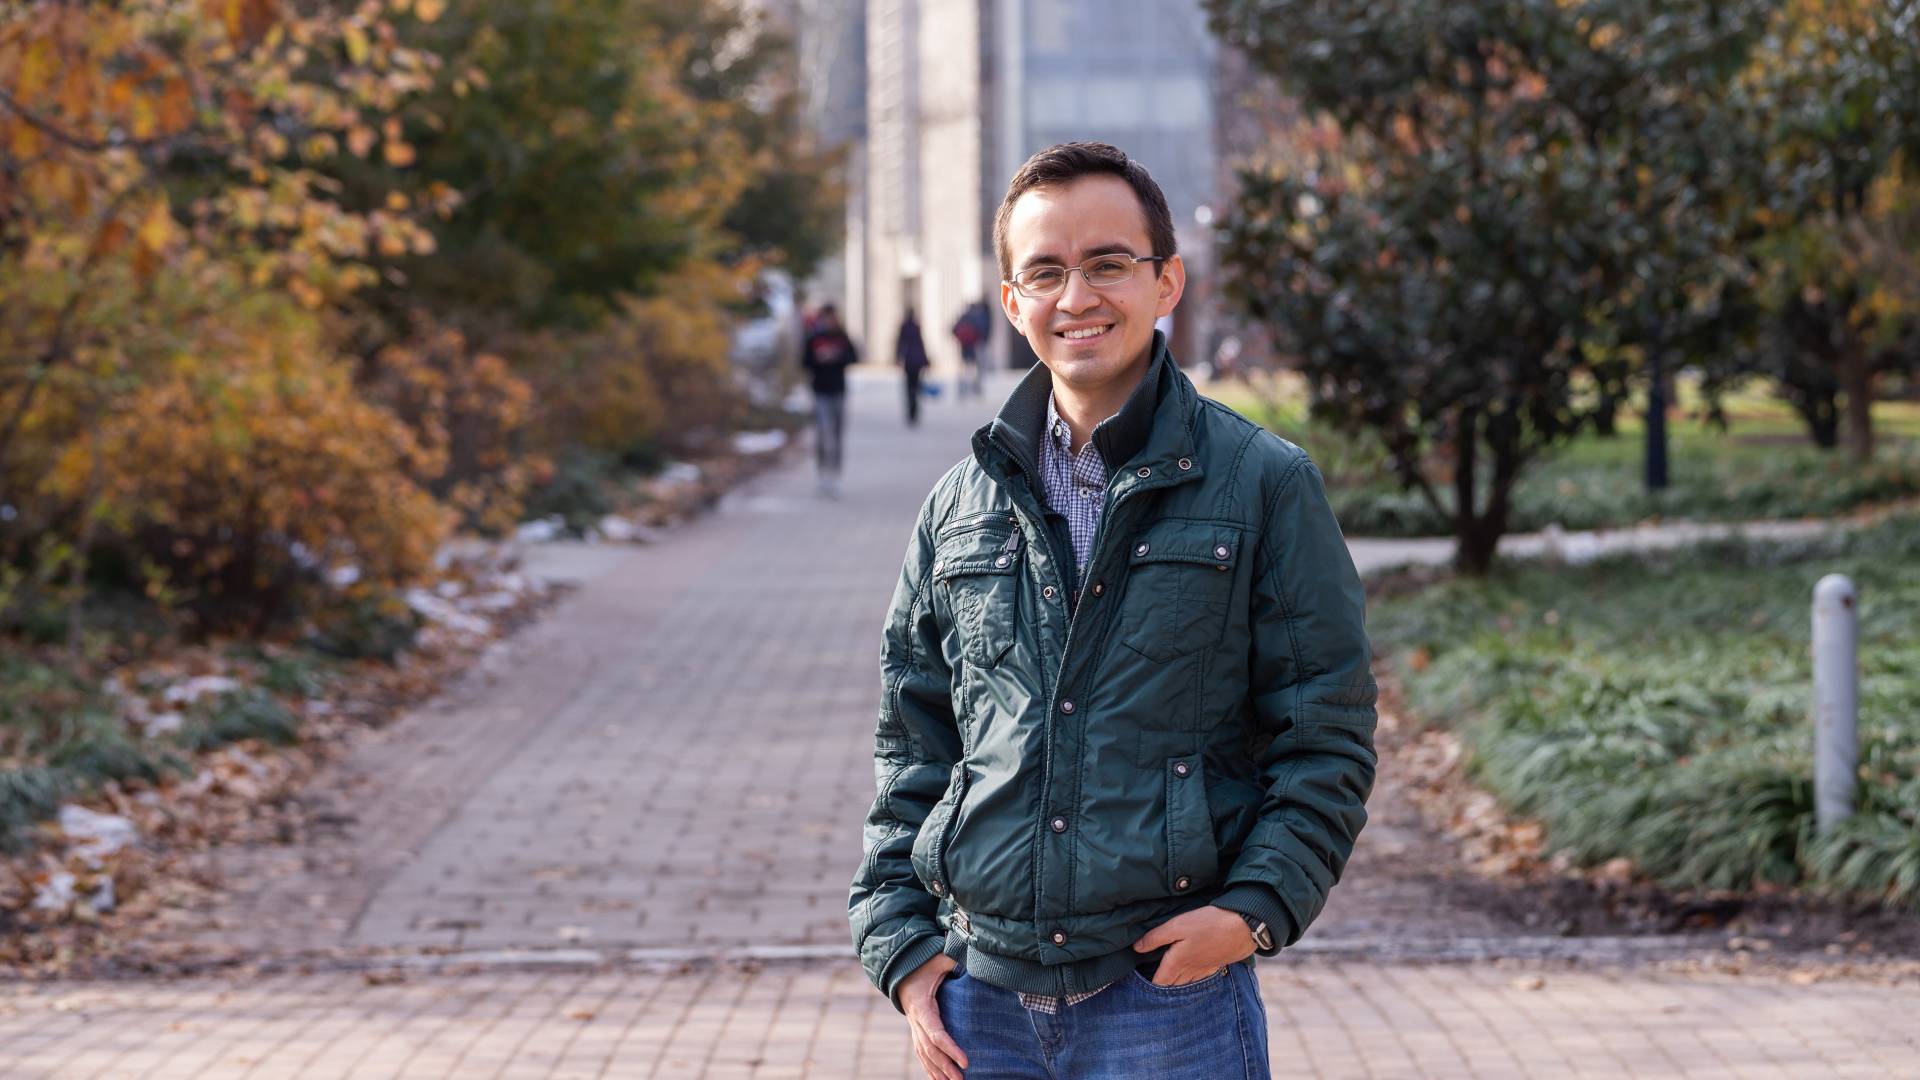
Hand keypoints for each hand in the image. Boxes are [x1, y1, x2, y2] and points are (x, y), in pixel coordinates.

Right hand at [898, 953, 968, 1079]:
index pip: (936, 1033)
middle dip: (945, 1066)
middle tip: (962, 1079)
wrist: (902, 970)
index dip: (950, 1048)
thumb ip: (954, 960)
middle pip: (930, 1049)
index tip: (965, 1061)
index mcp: (922, 1007)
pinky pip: (921, 1053)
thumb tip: (976, 958)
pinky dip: (929, 1068)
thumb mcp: (939, 960)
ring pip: (924, 1055)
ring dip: (938, 1071)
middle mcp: (916, 1021)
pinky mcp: (916, 1031)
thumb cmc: (924, 965)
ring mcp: (914, 1028)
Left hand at [1130, 905, 1256, 985]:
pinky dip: (1191, 980)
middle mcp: (1190, 971)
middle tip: (1150, 984)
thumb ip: (1155, 938)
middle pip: (1172, 986)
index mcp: (1177, 963)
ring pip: (1186, 984)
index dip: (1149, 984)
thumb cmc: (1208, 924)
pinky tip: (1190, 974)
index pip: (1159, 983)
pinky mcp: (1216, 965)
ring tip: (1167, 981)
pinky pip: (1199, 979)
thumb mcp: (1176, 926)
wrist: (1243, 928)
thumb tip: (1136, 948)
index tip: (1139, 983)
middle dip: (1161, 987)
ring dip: (1176, 985)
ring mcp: (1204, 970)